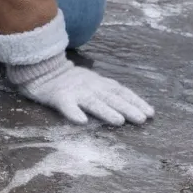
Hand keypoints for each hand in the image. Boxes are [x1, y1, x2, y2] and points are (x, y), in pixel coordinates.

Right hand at [6, 54, 153, 125]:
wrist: (41, 71)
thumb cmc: (70, 81)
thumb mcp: (93, 82)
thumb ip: (108, 92)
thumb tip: (133, 107)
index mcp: (99, 83)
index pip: (121, 91)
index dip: (136, 101)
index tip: (151, 113)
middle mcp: (90, 86)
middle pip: (111, 98)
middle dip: (128, 108)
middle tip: (142, 119)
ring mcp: (74, 91)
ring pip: (92, 102)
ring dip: (106, 111)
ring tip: (119, 121)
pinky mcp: (58, 97)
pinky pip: (66, 105)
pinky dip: (74, 112)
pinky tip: (81, 121)